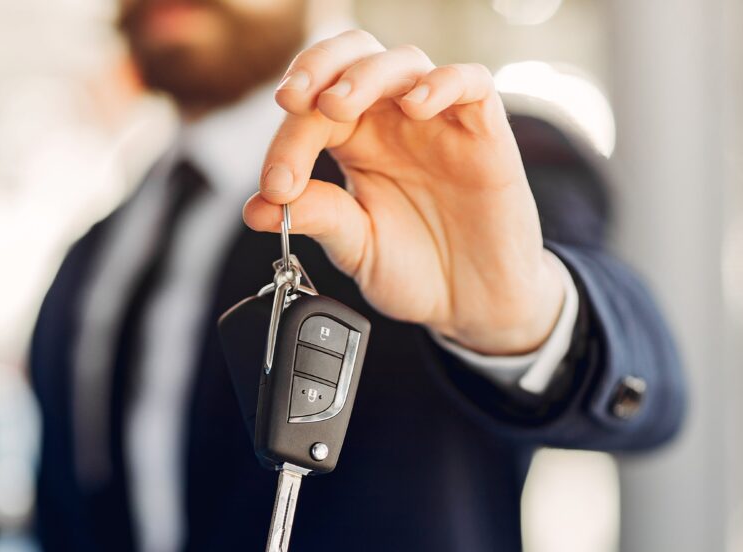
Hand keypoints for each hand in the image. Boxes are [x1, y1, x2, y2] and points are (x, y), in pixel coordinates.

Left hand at [242, 29, 565, 355]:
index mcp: (354, 141)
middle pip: (352, 57)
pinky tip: (416, 106)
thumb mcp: (356, 248)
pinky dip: (443, 83)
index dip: (286, 140)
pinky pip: (471, 82)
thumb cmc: (417, 269)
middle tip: (292, 100)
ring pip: (403, 61)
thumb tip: (256, 208)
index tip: (275, 187)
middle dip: (316, 68)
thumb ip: (318, 218)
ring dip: (365, 75)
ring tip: (338, 105)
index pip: (311, 112)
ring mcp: (440, 121)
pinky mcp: (485, 132)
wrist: (473, 302)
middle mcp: (393, 120)